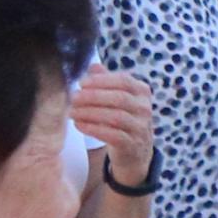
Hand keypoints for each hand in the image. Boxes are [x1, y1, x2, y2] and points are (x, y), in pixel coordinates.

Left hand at [69, 69, 153, 188]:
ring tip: (72, 112)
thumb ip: (106, 81)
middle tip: (72, 98)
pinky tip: (79, 125)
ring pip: (115, 117)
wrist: (134, 152)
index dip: (101, 81)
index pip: (124, 81)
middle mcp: (145, 109)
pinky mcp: (132, 144)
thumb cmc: (121, 119)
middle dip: (93, 97)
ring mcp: (140, 127)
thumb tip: (93, 66)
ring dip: (90, 113)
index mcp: (142, 92)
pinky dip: (93, 129)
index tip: (81, 83)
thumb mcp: (118, 98)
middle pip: (119, 98)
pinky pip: (112, 135)